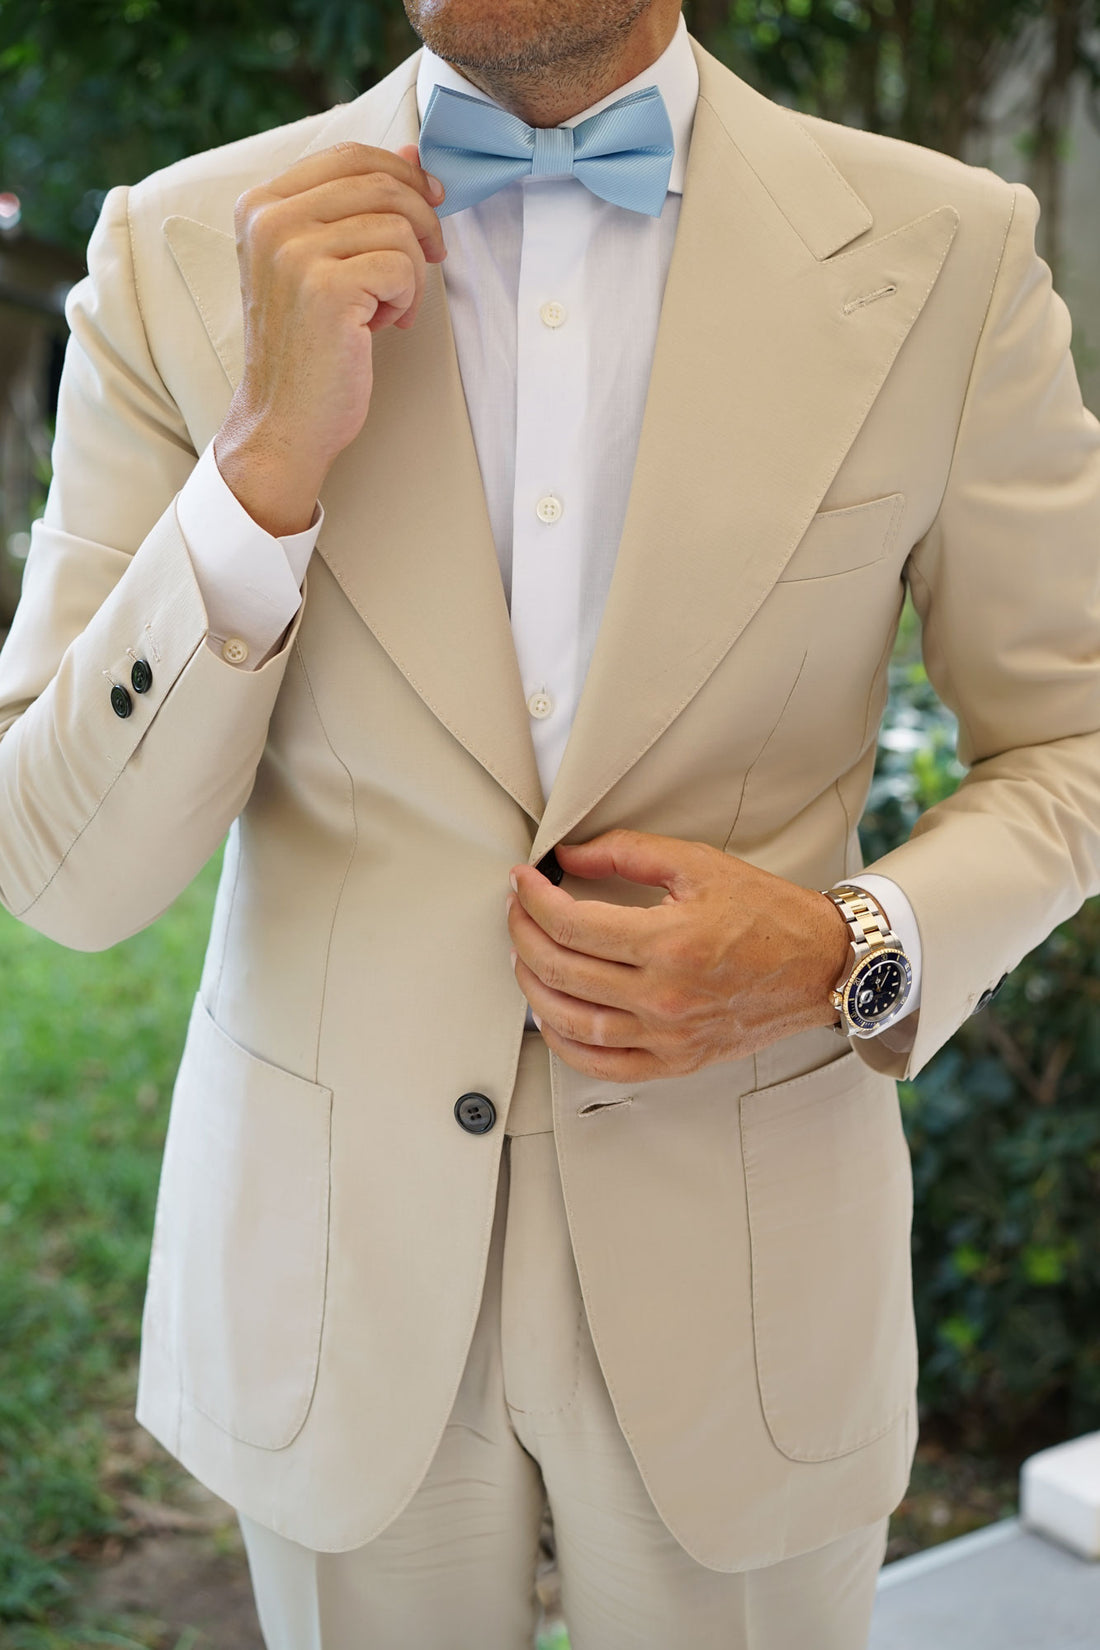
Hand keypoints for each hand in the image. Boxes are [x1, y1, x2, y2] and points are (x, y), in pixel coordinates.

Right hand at [214, 141, 446, 535]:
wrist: (283, 420)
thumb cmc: (307, 347)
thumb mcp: (324, 264)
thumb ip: (358, 208)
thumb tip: (414, 156)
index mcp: (260, 205)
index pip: (349, 156)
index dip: (403, 173)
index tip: (432, 202)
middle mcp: (269, 219)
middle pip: (380, 182)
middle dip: (423, 221)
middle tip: (432, 259)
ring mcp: (293, 251)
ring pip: (397, 225)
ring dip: (412, 271)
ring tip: (390, 308)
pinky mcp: (325, 288)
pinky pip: (401, 266)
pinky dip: (407, 298)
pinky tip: (384, 326)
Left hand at [507, 829, 850, 1081]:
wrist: (822, 966)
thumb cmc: (768, 914)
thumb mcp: (699, 865)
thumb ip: (628, 852)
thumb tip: (569, 856)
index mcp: (670, 942)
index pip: (571, 925)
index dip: (532, 899)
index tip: (522, 880)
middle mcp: (665, 996)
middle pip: (562, 971)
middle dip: (523, 935)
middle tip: (516, 910)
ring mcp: (668, 1035)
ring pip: (571, 1021)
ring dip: (533, 988)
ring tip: (524, 957)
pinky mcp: (676, 1060)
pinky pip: (601, 1064)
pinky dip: (563, 1043)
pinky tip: (550, 1016)